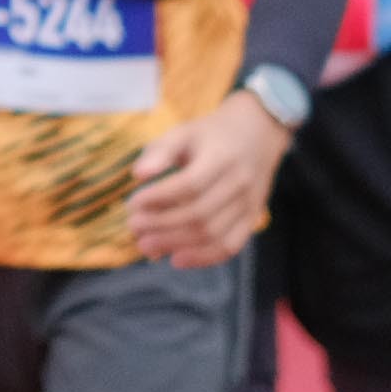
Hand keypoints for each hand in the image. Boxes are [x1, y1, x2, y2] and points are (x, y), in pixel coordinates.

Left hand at [127, 90, 289, 266]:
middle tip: (133, 228)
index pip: (190, 184)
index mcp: (221, 156)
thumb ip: (160, 151)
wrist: (257, 135)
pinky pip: (230, 246)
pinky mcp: (252, 219)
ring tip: (146, 246)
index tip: (133, 202)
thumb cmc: (209, 135)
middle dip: (161, 225)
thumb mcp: (184, 132)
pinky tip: (176, 259)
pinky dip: (203, 258)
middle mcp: (240, 182)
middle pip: (199, 214)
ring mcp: (249, 203)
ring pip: (213, 234)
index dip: (159, 198)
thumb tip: (138, 175)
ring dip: (176, 244)